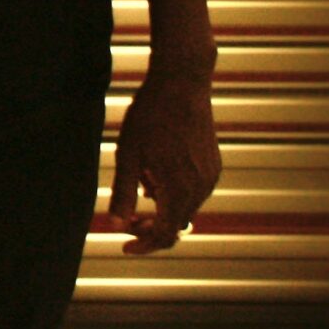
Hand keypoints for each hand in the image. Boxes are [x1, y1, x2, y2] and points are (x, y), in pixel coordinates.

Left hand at [108, 68, 220, 254]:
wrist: (181, 82)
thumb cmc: (150, 116)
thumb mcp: (128, 154)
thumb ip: (122, 193)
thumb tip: (113, 226)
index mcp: (180, 189)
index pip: (165, 235)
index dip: (144, 245)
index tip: (124, 246)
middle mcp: (202, 187)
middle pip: (177, 225)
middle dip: (150, 228)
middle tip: (125, 222)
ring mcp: (211, 176)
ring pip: (186, 208)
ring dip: (163, 209)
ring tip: (139, 185)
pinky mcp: (214, 164)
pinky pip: (194, 191)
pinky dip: (175, 193)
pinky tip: (155, 174)